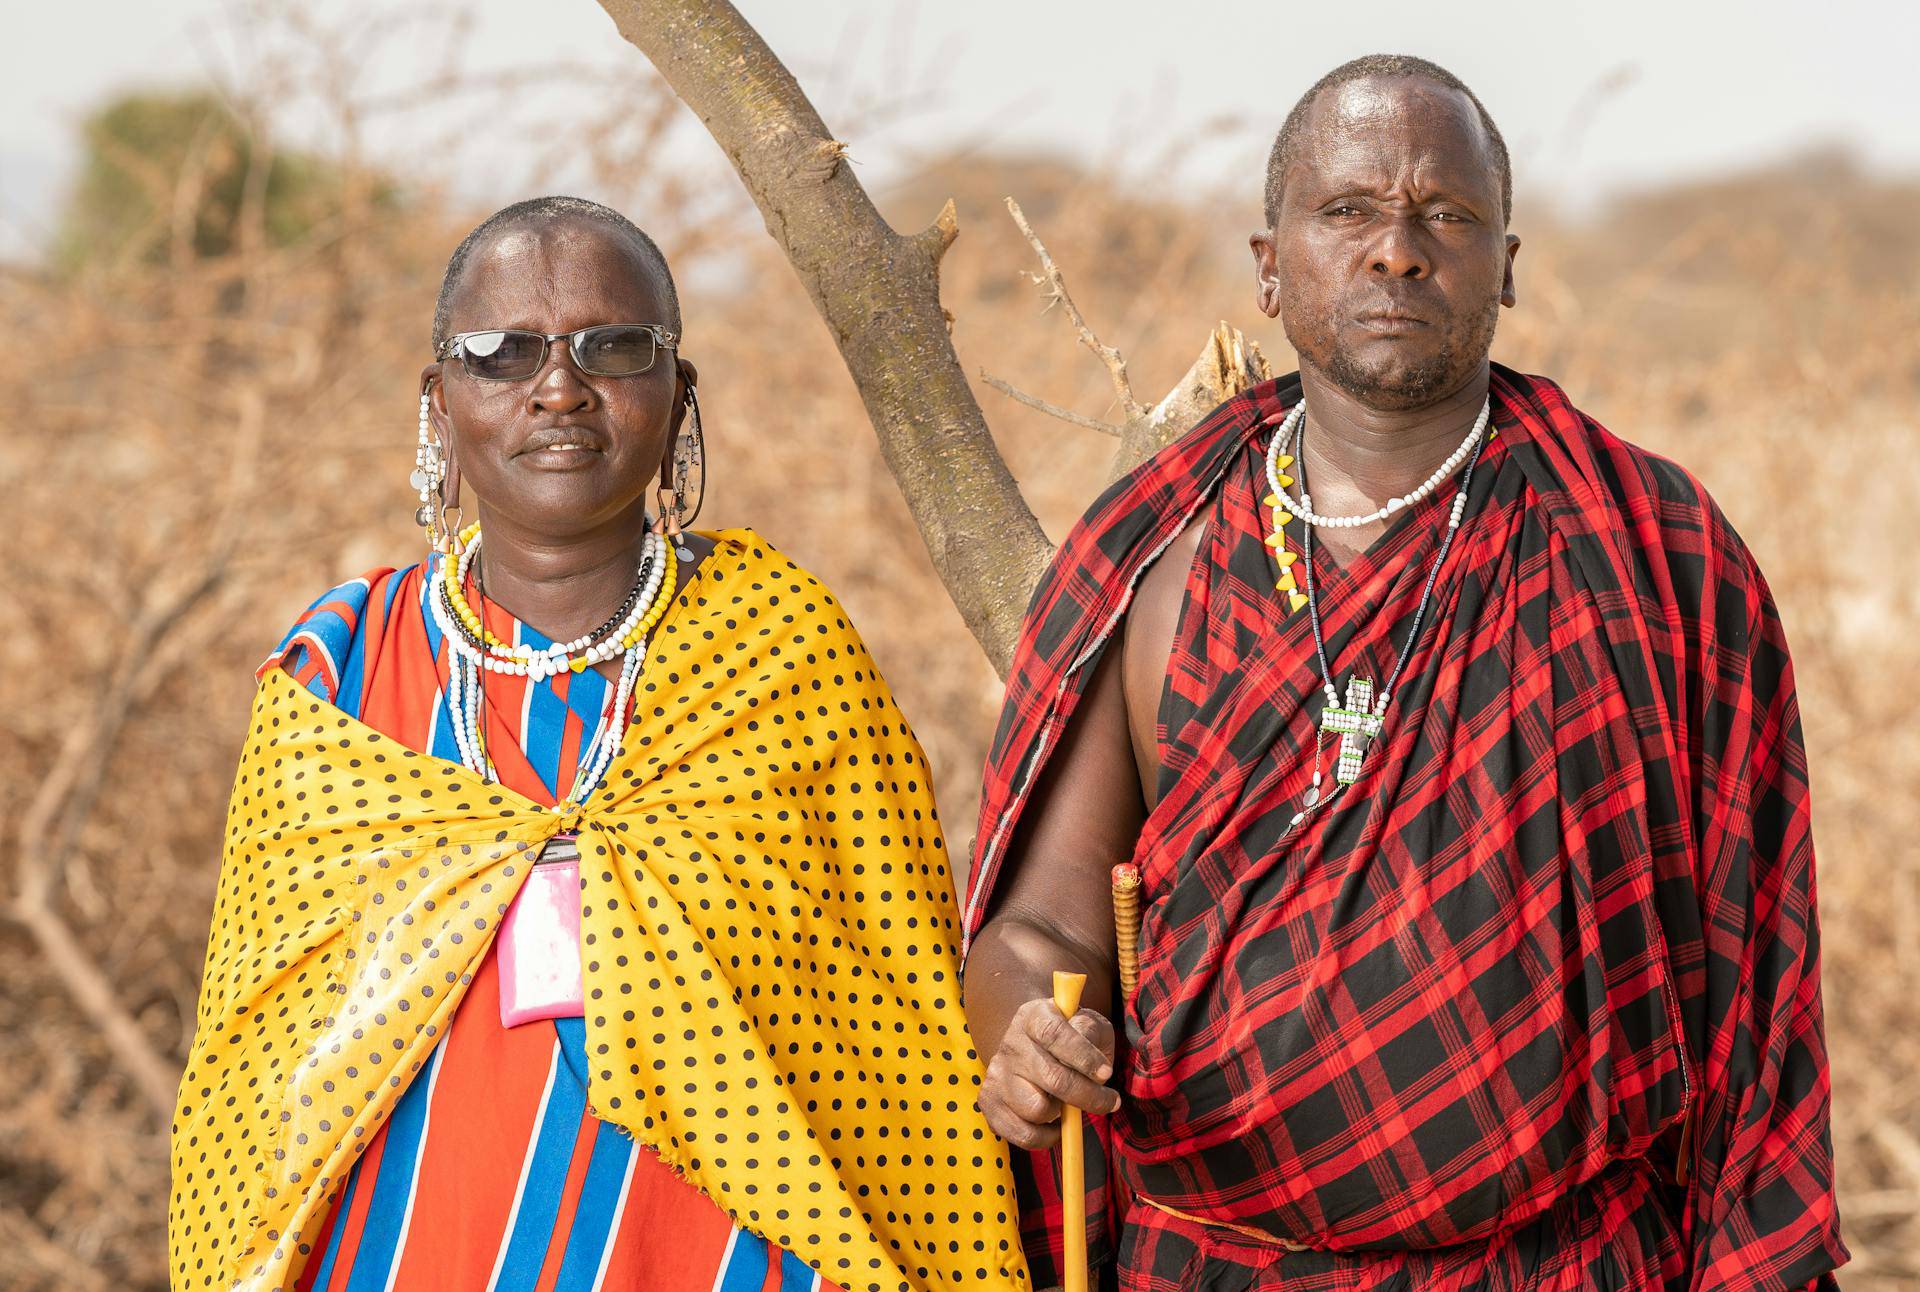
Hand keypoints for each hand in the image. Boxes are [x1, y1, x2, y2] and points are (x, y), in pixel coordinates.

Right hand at [979, 996, 1119, 1149]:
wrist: (1034, 1047)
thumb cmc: (1070, 1038)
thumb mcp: (1087, 1024)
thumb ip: (1091, 1033)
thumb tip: (1093, 1063)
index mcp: (1033, 1017)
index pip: (1054, 1033)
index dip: (1083, 1055)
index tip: (1106, 1073)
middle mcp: (1010, 1043)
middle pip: (1052, 1077)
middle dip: (1087, 1095)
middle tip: (1110, 1101)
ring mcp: (996, 1073)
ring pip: (1036, 1109)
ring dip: (1060, 1114)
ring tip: (1067, 1104)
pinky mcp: (989, 1102)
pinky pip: (1023, 1134)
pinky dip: (1046, 1137)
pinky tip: (1055, 1123)